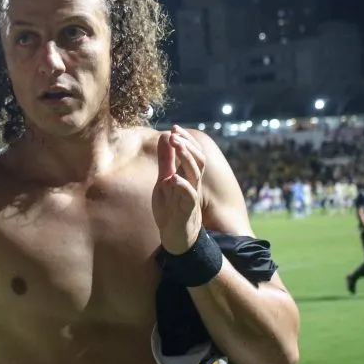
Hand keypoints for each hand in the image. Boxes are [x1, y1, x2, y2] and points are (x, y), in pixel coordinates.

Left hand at [153, 126, 205, 253]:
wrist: (176, 236)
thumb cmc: (171, 207)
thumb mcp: (164, 180)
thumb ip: (166, 161)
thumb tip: (166, 137)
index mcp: (187, 176)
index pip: (192, 154)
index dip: (185, 140)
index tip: (174, 127)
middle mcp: (192, 184)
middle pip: (198, 161)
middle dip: (187, 145)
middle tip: (175, 134)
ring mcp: (190, 197)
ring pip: (195, 175)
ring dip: (186, 158)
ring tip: (176, 145)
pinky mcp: (186, 212)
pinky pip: (189, 197)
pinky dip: (182, 186)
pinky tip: (172, 178)